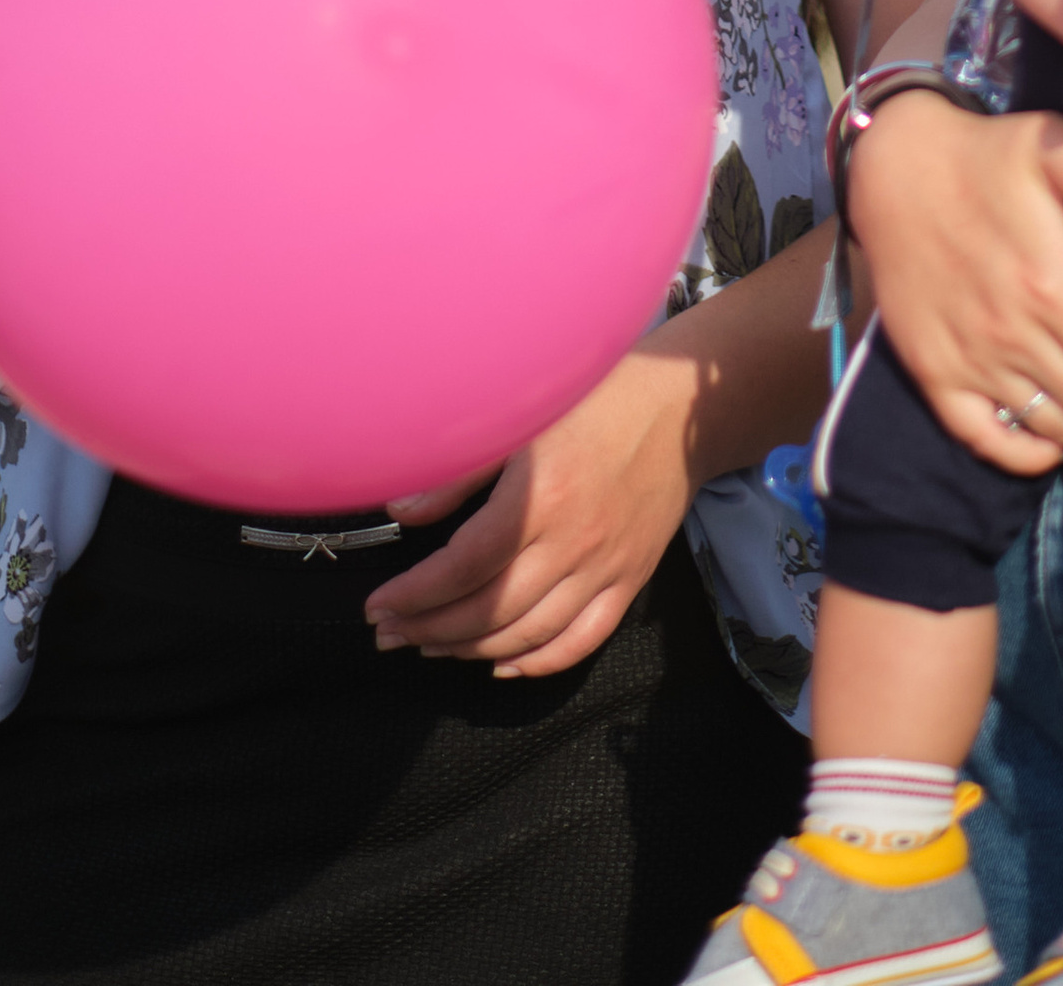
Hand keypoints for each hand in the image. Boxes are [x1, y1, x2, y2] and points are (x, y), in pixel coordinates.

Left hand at [362, 344, 701, 677]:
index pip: (463, 567)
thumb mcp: (525, 416)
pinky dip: (538, 663)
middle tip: (390, 634)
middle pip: (489, 610)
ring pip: (528, 636)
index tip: (378, 606)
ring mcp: (605, 568)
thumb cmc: (600, 398)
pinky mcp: (630, 581)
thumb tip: (402, 511)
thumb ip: (462, 471)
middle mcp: (572, 542)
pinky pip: (581, 641)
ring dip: (470, 651)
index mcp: (540, 497)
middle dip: (428, 630)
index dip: (414, 595)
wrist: (684, 407)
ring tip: (431, 646)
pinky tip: (502, 663)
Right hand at [848, 92, 1062, 476]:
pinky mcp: (935, 375)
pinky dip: (1027, 455)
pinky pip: (988, 442)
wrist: (892, 170)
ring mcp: (972, 360)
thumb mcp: (1041, 142)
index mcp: (1051, 281)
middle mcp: (1014, 332)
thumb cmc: (981, 156)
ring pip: (1052, 427)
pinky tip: (1049, 441)